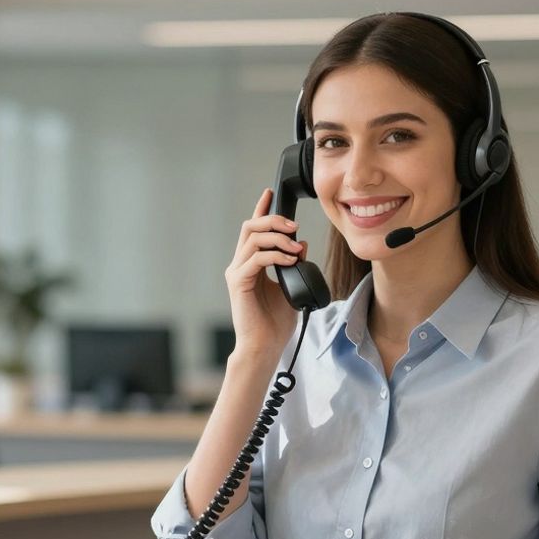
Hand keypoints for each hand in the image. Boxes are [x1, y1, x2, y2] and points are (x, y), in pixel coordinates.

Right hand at [225, 188, 306, 362]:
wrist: (265, 346)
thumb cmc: (276, 322)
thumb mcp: (292, 286)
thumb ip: (294, 264)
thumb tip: (301, 244)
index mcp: (251, 264)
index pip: (254, 230)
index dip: (262, 209)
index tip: (271, 192)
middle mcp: (240, 265)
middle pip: (251, 227)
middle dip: (273, 219)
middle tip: (294, 225)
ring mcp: (237, 272)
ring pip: (252, 238)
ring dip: (277, 237)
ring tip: (296, 247)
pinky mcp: (239, 282)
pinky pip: (256, 258)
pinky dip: (275, 255)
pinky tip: (290, 260)